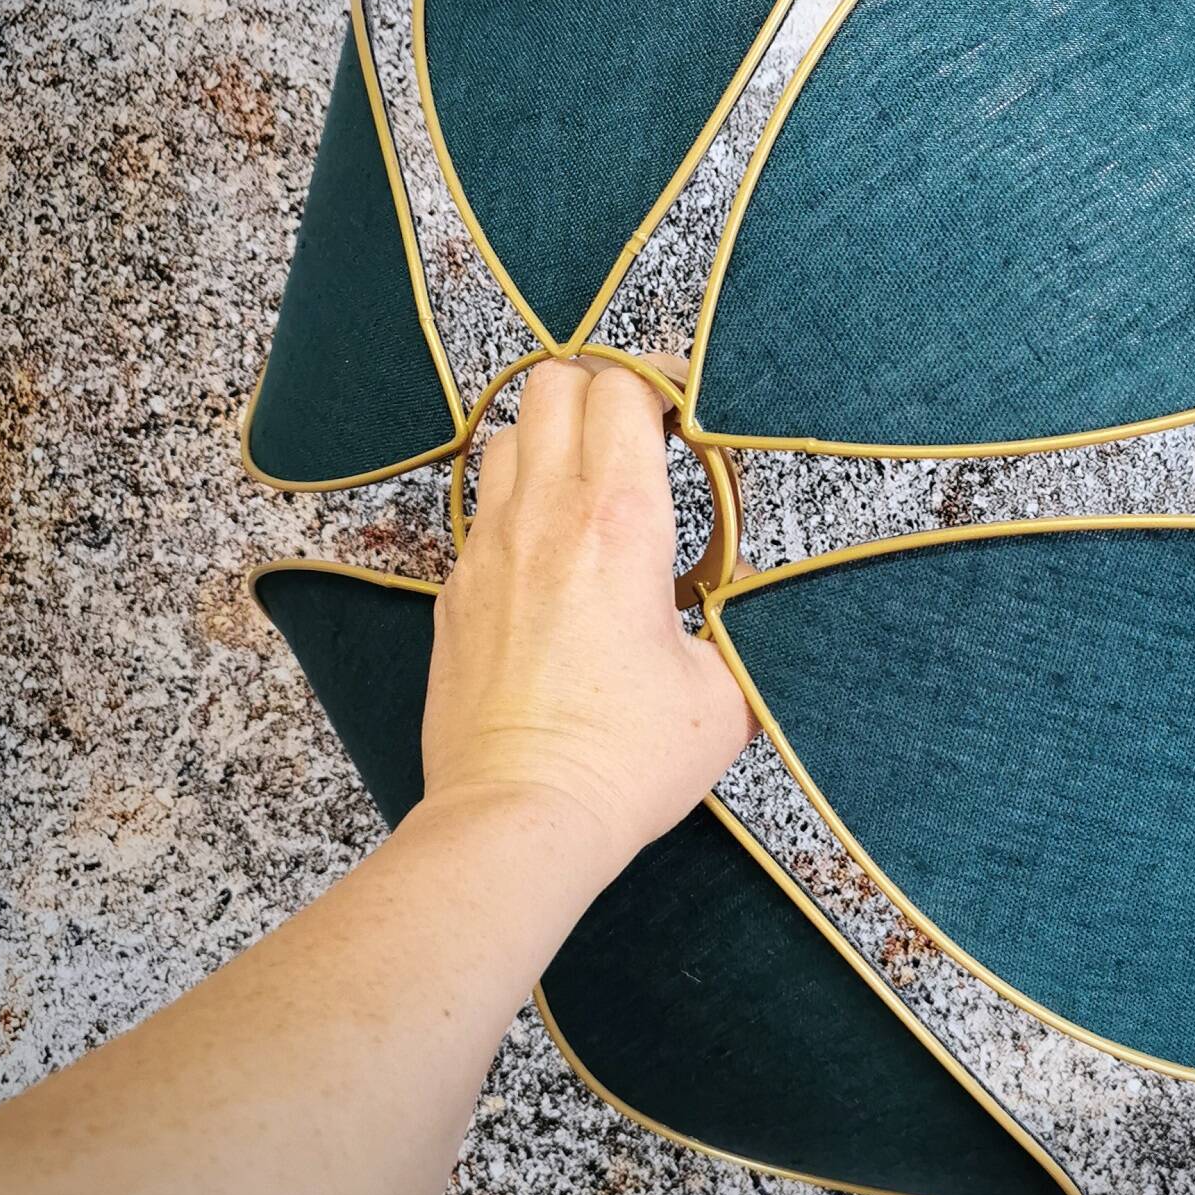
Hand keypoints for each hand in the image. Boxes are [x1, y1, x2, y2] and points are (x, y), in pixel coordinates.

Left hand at [420, 357, 754, 869]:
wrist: (519, 816)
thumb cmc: (624, 760)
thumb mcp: (723, 693)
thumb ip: (736, 626)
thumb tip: (738, 608)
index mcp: (621, 522)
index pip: (623, 388)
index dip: (659, 378)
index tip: (686, 404)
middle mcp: (546, 517)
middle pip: (552, 382)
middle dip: (599, 389)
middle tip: (639, 430)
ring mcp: (489, 551)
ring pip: (506, 436)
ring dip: (550, 439)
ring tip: (591, 483)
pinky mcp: (456, 591)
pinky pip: (482, 510)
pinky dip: (518, 504)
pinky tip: (551, 553)